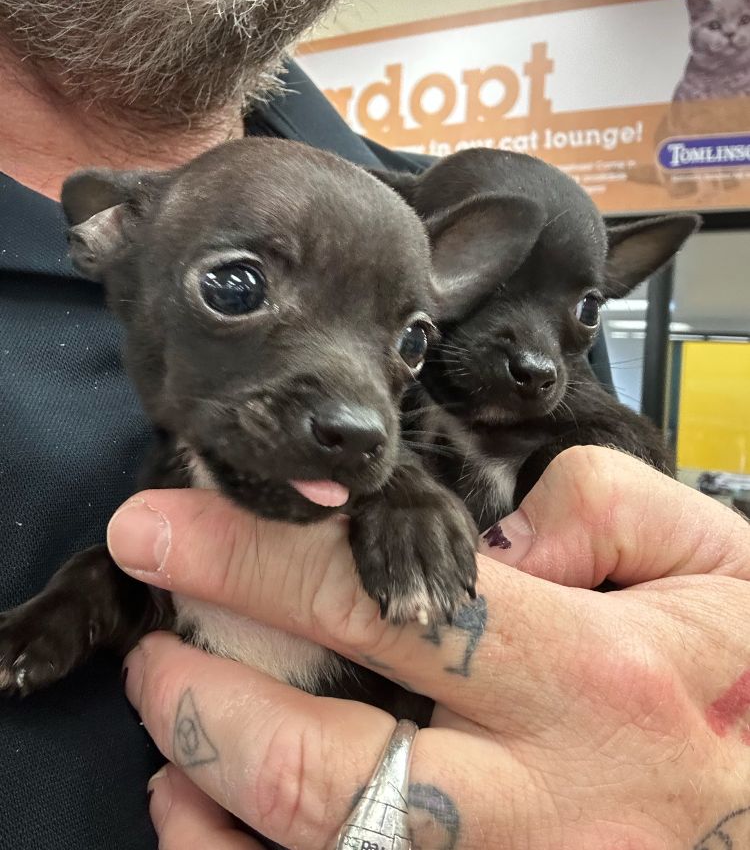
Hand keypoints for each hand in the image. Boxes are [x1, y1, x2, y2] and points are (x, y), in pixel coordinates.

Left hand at [108, 446, 749, 848]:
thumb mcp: (711, 561)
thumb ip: (600, 507)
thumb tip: (490, 532)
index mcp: (589, 674)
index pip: (381, 603)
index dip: (251, 561)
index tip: (165, 527)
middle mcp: (542, 798)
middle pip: (322, 760)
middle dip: (199, 687)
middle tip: (154, 630)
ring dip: (211, 785)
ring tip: (166, 713)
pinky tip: (202, 818)